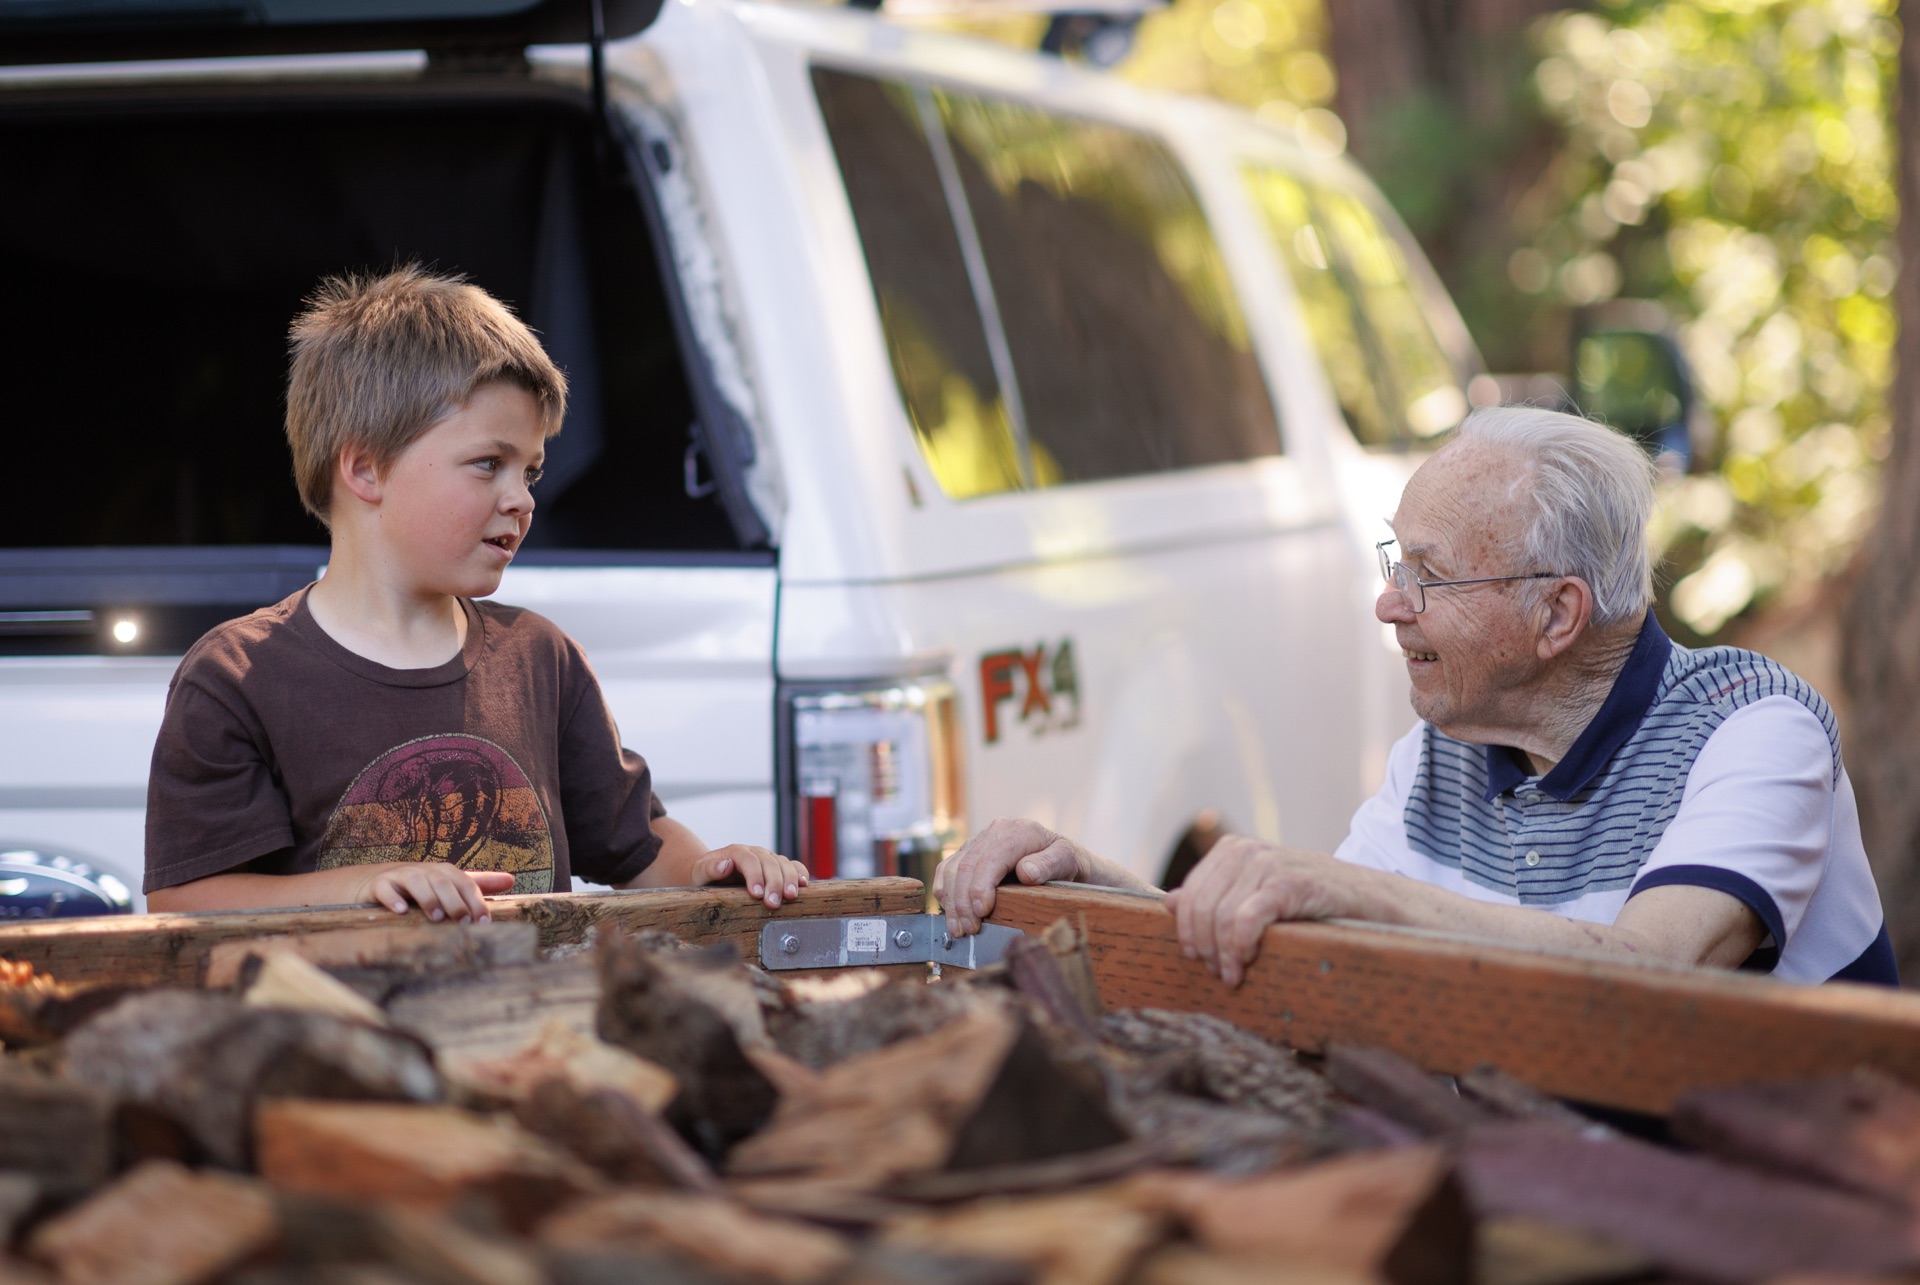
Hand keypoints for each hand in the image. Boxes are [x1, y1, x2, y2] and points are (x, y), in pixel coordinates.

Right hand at [357, 862, 514, 921]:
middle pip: (443, 882)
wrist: (375, 881)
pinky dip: (393, 899)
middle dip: (455, 901)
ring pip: (416, 881)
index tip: (484, 922)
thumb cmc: (420, 887)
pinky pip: (385, 889)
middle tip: (462, 922)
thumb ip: (478, 884)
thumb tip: (511, 880)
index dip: (476, 901)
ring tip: (436, 917)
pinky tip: (401, 911)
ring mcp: (400, 876)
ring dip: (428, 898)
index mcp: (445, 872)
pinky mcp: (379, 884)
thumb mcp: (450, 884)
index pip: (465, 884)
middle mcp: (425, 871)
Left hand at [690, 844, 809, 907]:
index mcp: (735, 852)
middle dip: (774, 882)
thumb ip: (710, 868)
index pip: (748, 859)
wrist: (712, 876)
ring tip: (791, 897)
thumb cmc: (704, 877)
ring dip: (789, 880)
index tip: (756, 894)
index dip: (754, 875)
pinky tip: (804, 884)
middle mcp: (754, 852)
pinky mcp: (778, 867)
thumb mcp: (700, 873)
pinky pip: (793, 866)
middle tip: (774, 903)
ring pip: (783, 863)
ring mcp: (768, 858)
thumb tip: (726, 864)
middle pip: (769, 861)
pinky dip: (800, 873)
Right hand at [935, 818, 1088, 937]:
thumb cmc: (1067, 864)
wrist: (1063, 860)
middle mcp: (995, 831)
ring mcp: (980, 841)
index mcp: (1018, 831)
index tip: (982, 913)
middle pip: (966, 865)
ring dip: (952, 902)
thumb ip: (1050, 864)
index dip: (980, 886)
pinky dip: (945, 893)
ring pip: (952, 869)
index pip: (990, 859)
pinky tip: (951, 914)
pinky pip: (947, 870)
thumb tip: (1025, 872)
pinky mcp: (970, 853)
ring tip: (959, 929)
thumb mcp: (1068, 861)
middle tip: (969, 930)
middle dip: (964, 901)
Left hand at [1164, 837, 1352, 985]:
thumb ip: (1216, 896)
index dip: (1188, 932)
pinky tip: (1245, 965)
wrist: (1371, 901)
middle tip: (1220, 974)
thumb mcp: (1258, 896)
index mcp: (1232, 850)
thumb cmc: (1313, 904)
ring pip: (1220, 917)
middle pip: (1201, 908)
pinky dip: (1239, 947)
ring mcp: (1268, 863)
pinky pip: (1246, 919)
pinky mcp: (1290, 882)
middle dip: (1204, 947)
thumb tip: (1168, 902)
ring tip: (1234, 977)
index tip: (1199, 960)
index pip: (1189, 895)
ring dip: (1222, 954)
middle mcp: (1246, 850)